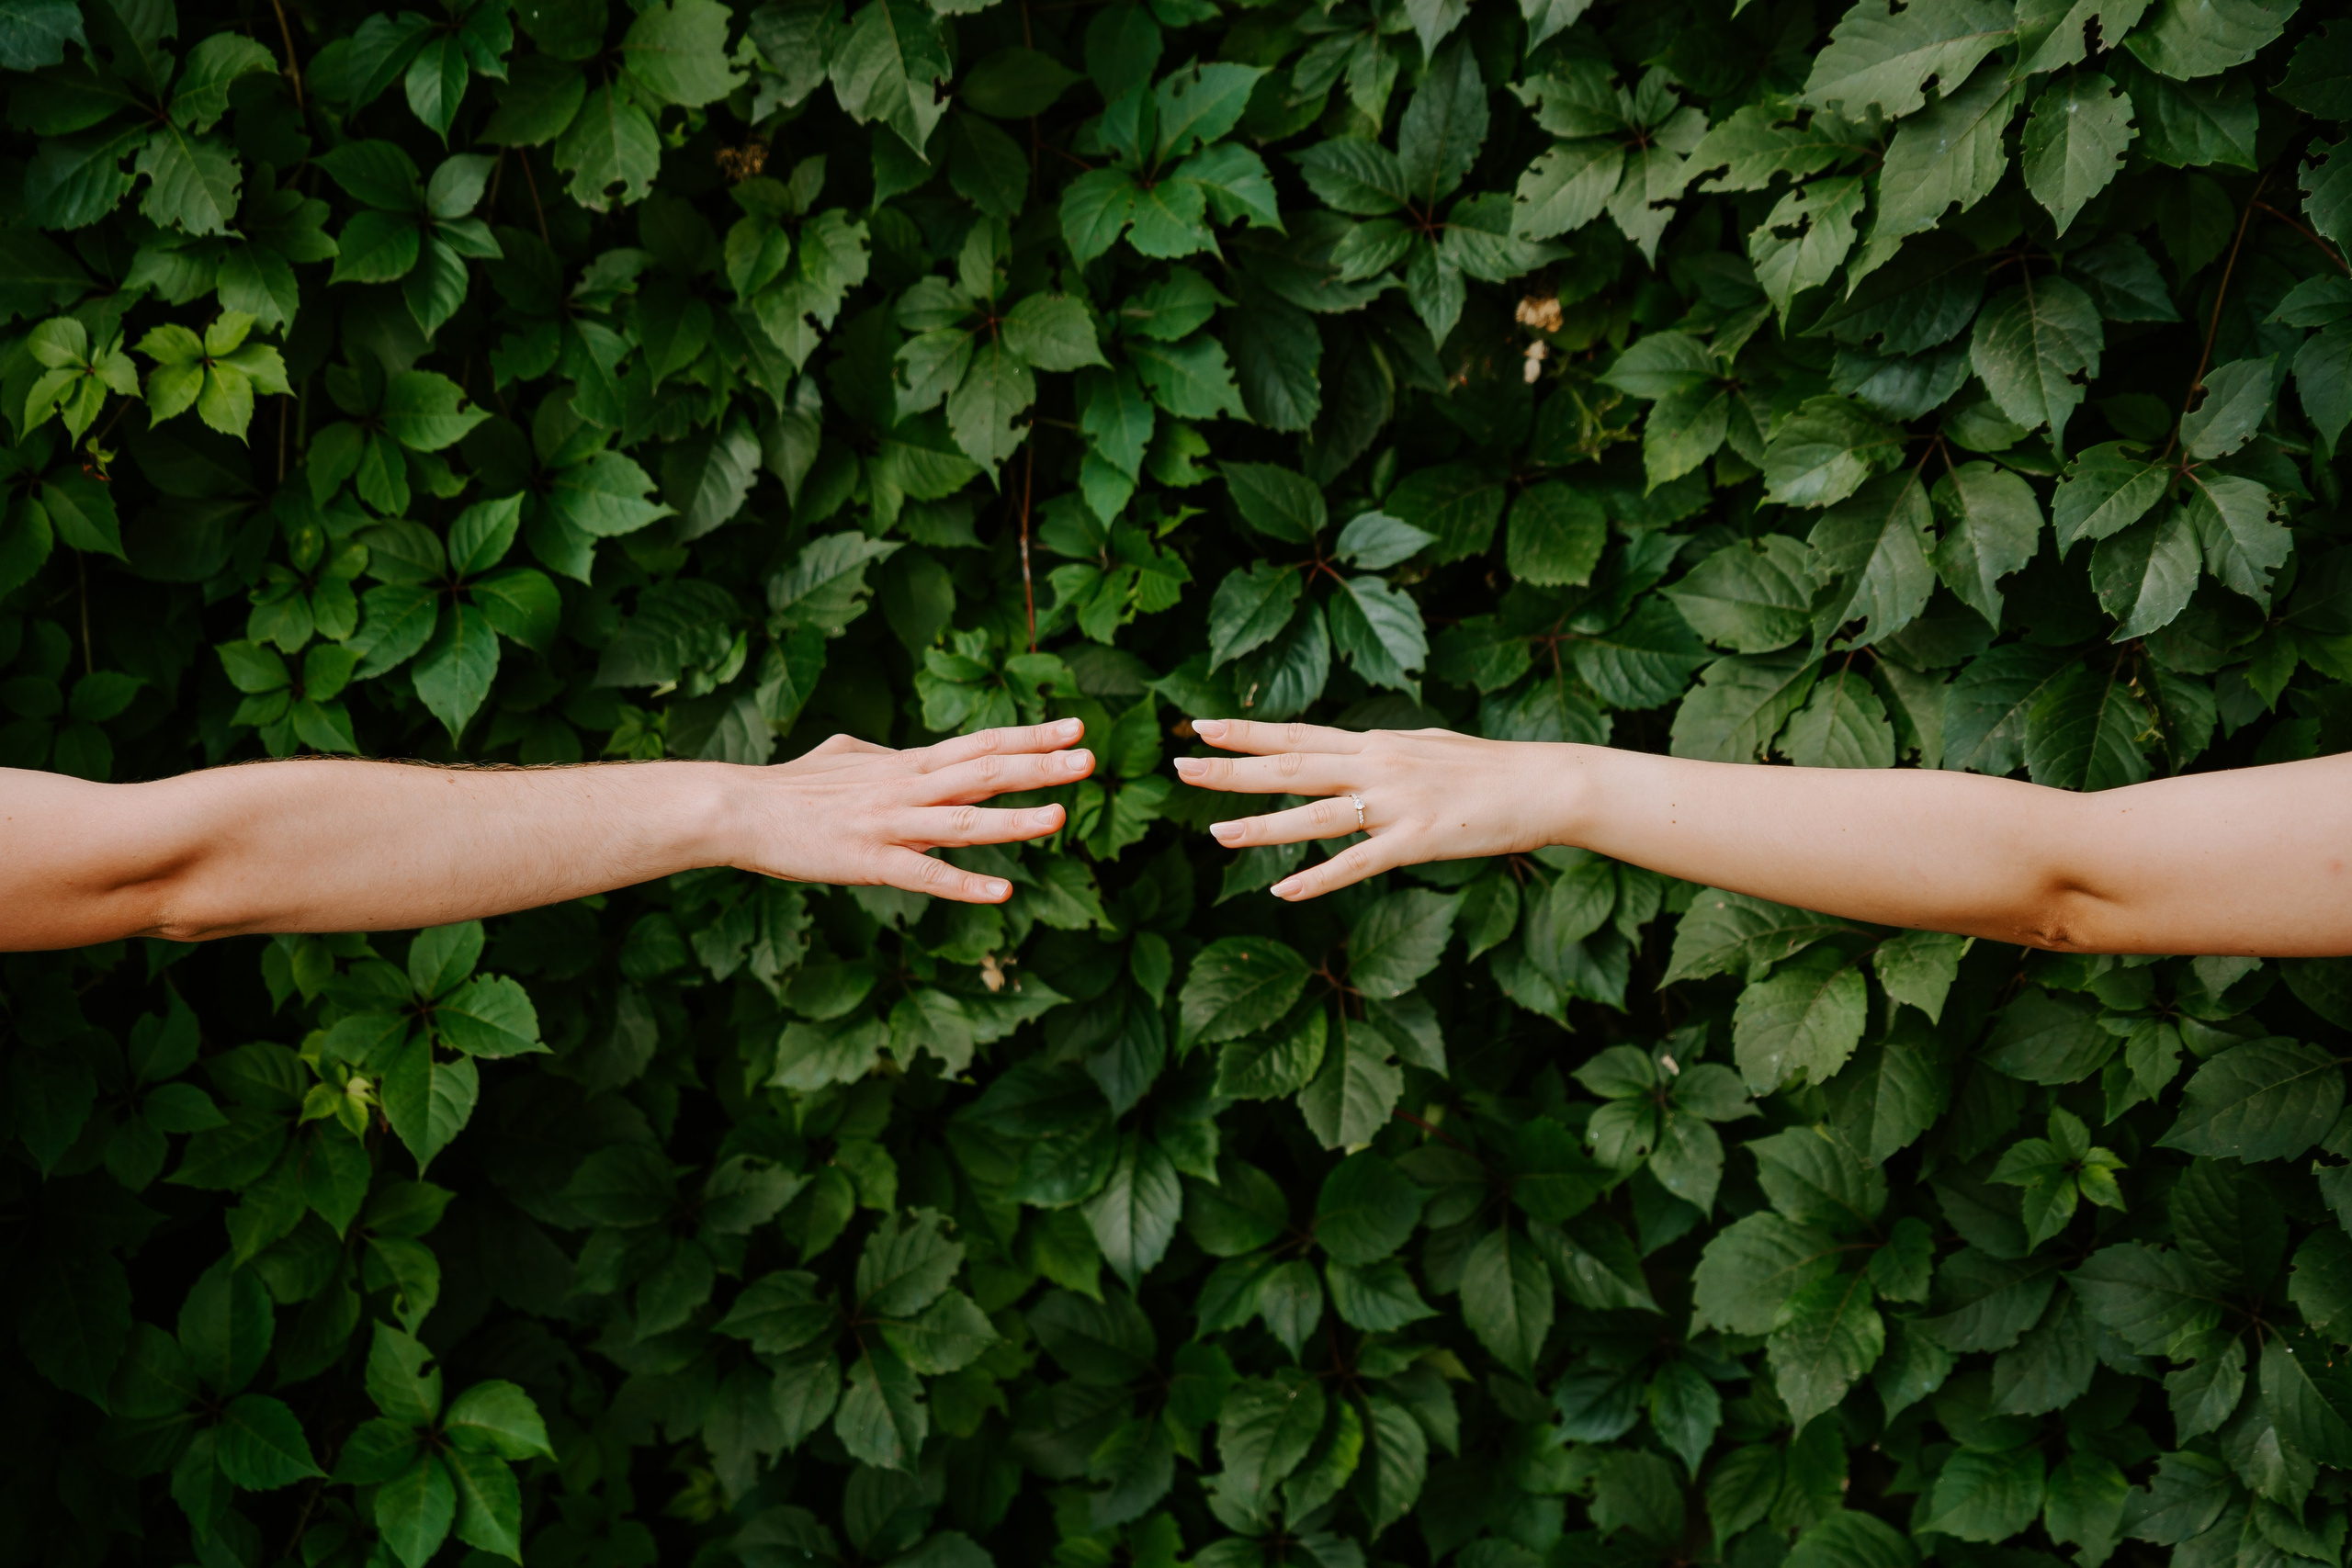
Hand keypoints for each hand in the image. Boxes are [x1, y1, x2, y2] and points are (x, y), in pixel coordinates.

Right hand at [737, 719, 1094, 901]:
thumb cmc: (790, 787)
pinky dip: (964, 885)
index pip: (981, 744)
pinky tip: (1002, 893)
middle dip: (1040, 766)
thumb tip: (894, 752)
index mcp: (907, 765)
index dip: (1030, 736)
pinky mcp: (869, 862)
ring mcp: (889, 825)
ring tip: (1061, 817)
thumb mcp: (843, 756)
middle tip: (1089, 758)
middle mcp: (907, 787)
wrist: (739, 808)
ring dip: (1014, 820)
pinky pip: (924, 876)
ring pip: (962, 822)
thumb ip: (880, 755)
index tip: (1075, 728)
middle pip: (984, 772)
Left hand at [1173, 720, 1569, 899]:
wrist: (1547, 782)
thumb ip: (1383, 755)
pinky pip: (1359, 863)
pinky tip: (1284, 892)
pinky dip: (1319, 878)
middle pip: (1291, 765)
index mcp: (1376, 744)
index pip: (1297, 733)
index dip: (1246, 732)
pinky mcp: (1419, 841)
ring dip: (1263, 826)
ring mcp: (1397, 804)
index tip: (1200, 725)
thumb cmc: (1490, 770)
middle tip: (1180, 764)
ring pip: (1315, 816)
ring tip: (1216, 832)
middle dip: (1232, 769)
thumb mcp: (1426, 748)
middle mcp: (1377, 766)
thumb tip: (1351, 751)